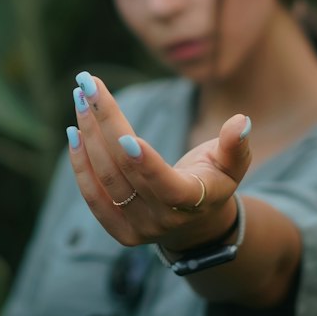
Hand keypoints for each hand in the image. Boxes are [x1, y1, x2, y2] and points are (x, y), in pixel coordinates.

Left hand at [67, 72, 250, 249]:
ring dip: (89, 136)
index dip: (147, 164)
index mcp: (194, 202)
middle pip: (126, 172)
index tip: (126, 137)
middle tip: (89, 85)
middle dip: (106, 124)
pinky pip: (93, 197)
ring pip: (106, 180)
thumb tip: (241, 121)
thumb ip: (235, 145)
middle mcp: (164, 220)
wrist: (197, 223)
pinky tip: (74, 132)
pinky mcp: (118, 230)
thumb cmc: (214, 180)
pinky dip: (80, 164)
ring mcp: (139, 228)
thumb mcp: (232, 164)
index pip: (167, 187)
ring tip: (80, 99)